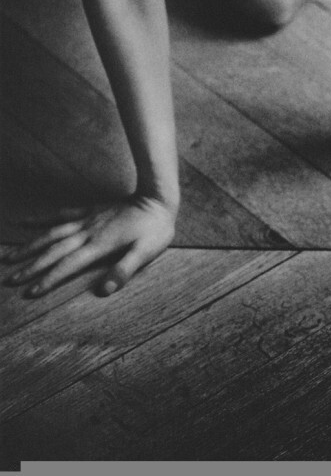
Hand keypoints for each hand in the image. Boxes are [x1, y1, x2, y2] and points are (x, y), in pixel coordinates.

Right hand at [3, 196, 176, 297]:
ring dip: (29, 245)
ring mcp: (86, 220)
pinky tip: (25, 222)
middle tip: (8, 279)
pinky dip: (41, 219)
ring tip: (8, 256)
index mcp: (98, 246)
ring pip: (50, 233)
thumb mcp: (146, 252)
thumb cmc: (154, 228)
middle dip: (30, 266)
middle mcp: (87, 233)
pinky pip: (60, 215)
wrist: (157, 198)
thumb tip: (103, 290)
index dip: (48, 279)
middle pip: (53, 250)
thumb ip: (124, 270)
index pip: (67, 265)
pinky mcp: (89, 211)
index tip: (29, 292)